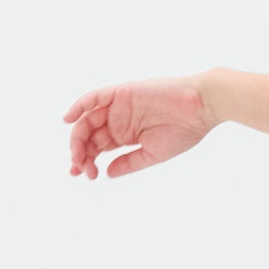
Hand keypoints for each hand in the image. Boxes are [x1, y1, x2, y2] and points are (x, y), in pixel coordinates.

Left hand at [64, 72, 211, 179]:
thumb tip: (108, 173)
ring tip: (78, 156)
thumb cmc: (184, 130)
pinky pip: (95, 97)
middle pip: (90, 136)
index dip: (87, 161)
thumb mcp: (153, 153)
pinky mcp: (122, 93)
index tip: (86, 176)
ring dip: (78, 138)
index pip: (98, 148)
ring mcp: (119, 106)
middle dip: (81, 154)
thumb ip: (130, 163)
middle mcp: (119, 120)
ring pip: (88, 120)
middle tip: (81, 170)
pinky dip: (80, 105)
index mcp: (127, 134)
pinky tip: (68, 119)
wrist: (200, 107)